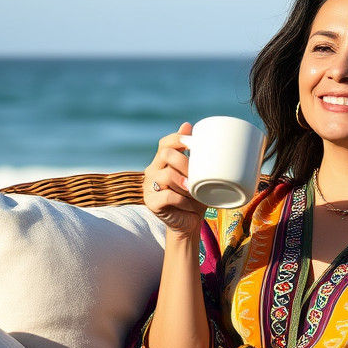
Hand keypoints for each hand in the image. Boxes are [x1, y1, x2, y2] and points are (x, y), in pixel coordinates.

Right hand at [143, 122, 205, 237]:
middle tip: (198, 175)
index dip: (178, 139)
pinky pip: (168, 195)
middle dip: (185, 163)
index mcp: (162, 161)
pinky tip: (189, 204)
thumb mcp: (197, 174)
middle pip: (165, 155)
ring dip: (186, 184)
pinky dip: (183, 200)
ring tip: (195, 192)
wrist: (189, 222)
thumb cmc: (195, 196)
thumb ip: (193, 153)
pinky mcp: (151, 202)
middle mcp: (152, 171)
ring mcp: (149, 186)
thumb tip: (188, 124)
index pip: (165, 143)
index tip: (194, 143)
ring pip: (167, 175)